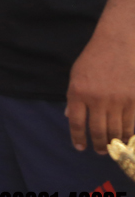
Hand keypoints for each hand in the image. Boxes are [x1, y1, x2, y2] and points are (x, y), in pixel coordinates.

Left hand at [65, 24, 134, 153]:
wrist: (116, 44)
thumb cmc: (93, 59)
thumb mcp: (76, 76)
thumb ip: (72, 97)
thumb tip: (68, 116)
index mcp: (78, 92)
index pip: (76, 122)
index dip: (78, 138)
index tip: (80, 147)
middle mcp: (96, 99)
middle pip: (97, 130)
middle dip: (98, 144)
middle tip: (99, 151)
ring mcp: (116, 100)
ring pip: (115, 129)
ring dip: (113, 142)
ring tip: (112, 147)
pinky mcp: (133, 100)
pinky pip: (131, 123)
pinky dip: (128, 133)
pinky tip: (125, 137)